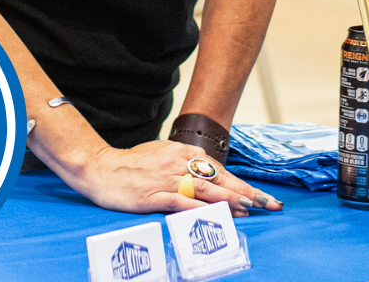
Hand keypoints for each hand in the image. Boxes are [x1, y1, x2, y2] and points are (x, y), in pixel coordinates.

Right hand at [70, 139, 283, 214]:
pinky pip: (182, 202)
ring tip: (250, 209)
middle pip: (219, 179)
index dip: (242, 184)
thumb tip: (209, 174)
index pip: (220, 170)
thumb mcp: (163, 155)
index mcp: (184, 153)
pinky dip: (201, 209)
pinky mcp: (154, 195)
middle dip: (246, 192)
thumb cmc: (132, 164)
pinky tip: (215, 215)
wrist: (100, 167)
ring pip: (206, 190)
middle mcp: (180, 163)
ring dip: (230, 200)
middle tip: (268, 203)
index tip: (261, 195)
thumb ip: (185, 163)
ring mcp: (167, 179)